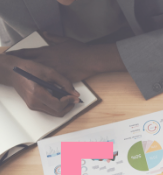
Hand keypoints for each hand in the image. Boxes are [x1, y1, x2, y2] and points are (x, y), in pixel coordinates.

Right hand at [0, 54, 78, 116]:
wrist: (13, 71)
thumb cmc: (29, 69)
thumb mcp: (49, 72)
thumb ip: (64, 83)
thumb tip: (76, 94)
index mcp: (37, 94)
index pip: (58, 105)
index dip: (69, 102)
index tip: (74, 96)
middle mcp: (34, 103)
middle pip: (57, 112)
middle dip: (68, 106)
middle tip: (73, 99)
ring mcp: (32, 106)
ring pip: (54, 113)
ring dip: (63, 107)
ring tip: (67, 97)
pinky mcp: (32, 106)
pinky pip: (48, 110)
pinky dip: (56, 106)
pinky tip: (58, 97)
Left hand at [7, 33, 121, 81]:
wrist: (90, 60)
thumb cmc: (78, 49)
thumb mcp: (64, 40)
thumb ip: (52, 37)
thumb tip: (45, 34)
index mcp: (45, 51)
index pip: (26, 53)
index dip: (17, 55)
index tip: (10, 57)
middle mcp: (46, 62)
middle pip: (28, 66)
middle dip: (21, 68)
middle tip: (14, 71)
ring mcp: (52, 71)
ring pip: (38, 77)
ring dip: (32, 79)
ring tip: (26, 82)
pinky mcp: (60, 79)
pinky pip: (51, 84)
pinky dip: (47, 86)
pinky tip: (43, 89)